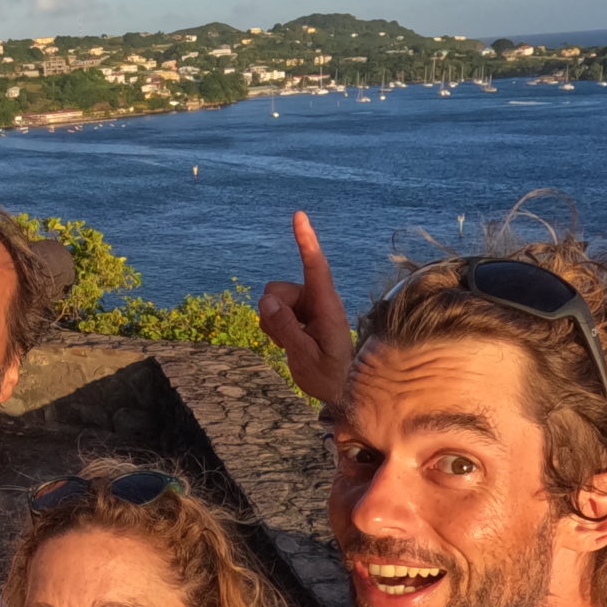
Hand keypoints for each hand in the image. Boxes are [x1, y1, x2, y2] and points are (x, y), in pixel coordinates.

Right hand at [256, 208, 353, 405]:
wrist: (341, 391)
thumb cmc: (330, 376)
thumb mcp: (305, 356)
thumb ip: (286, 328)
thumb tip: (265, 301)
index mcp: (327, 306)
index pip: (315, 267)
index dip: (306, 240)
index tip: (299, 216)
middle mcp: (317, 300)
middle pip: (278, 290)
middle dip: (273, 312)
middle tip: (288, 341)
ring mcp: (307, 307)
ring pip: (272, 301)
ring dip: (273, 323)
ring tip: (292, 344)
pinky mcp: (299, 315)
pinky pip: (272, 312)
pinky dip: (273, 327)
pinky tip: (288, 343)